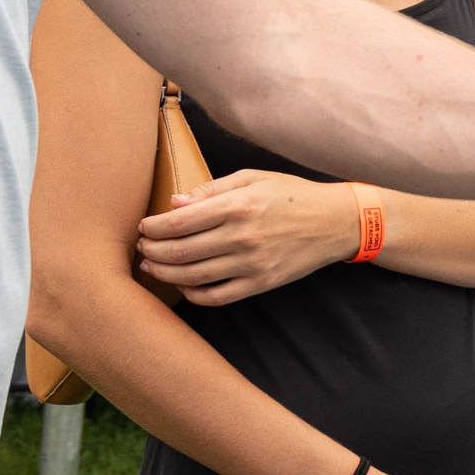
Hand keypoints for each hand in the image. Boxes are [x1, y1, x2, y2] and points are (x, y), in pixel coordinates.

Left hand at [136, 168, 352, 304]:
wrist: (334, 222)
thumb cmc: (292, 193)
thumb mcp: (253, 178)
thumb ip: (212, 190)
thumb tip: (174, 203)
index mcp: (238, 205)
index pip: (179, 222)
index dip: (153, 228)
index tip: (143, 227)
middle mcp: (242, 236)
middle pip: (180, 252)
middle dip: (151, 251)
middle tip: (140, 248)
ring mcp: (252, 264)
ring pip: (192, 276)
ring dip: (164, 273)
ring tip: (151, 266)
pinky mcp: (260, 284)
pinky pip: (217, 297)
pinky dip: (192, 294)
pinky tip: (182, 284)